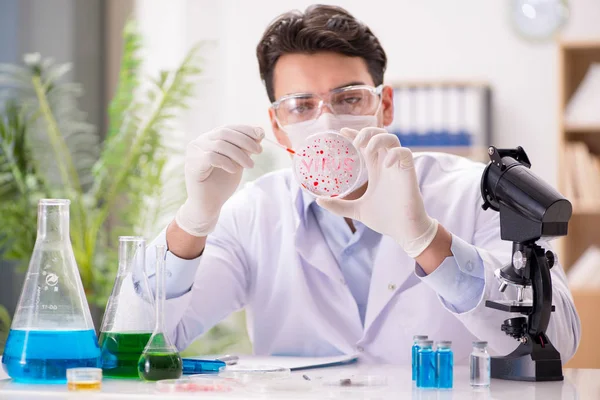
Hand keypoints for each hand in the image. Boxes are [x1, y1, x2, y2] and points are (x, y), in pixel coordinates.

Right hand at [175, 125, 263, 236]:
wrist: (208, 205)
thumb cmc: (222, 183)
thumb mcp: (238, 162)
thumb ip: (245, 148)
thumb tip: (259, 132)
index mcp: (210, 139)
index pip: (228, 128)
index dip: (245, 129)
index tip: (261, 135)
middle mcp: (200, 142)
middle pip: (224, 133)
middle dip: (245, 141)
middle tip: (259, 151)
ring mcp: (194, 152)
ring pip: (220, 145)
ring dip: (239, 154)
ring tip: (250, 166)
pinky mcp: (192, 164)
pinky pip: (211, 157)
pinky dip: (226, 162)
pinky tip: (234, 170)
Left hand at [317, 127, 437, 257]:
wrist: (403, 231)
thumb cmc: (384, 219)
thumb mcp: (356, 210)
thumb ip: (338, 205)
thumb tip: (318, 201)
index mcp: (376, 169)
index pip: (366, 144)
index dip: (356, 134)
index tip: (342, 131)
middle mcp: (386, 164)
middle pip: (380, 135)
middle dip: (368, 132)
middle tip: (356, 141)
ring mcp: (398, 167)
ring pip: (392, 139)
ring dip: (379, 139)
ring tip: (368, 149)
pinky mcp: (408, 173)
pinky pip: (405, 153)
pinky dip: (395, 153)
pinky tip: (386, 164)